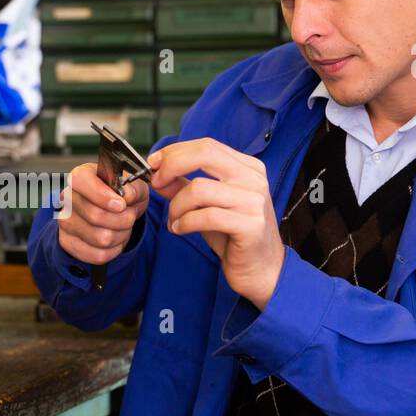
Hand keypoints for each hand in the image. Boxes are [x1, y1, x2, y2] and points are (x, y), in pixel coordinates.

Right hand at [57, 163, 149, 265]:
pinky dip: (114, 250)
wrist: (113, 213)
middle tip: (130, 216)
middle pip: (96, 216)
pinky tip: (115, 239)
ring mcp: (65, 221)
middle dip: (123, 219)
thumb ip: (133, 188)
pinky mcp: (67, 242)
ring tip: (122, 227)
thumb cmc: (120, 196)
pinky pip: (97, 255)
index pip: (81, 181)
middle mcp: (68, 197)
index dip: (102, 196)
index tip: (121, 205)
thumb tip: (127, 195)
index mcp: (80, 176)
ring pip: (100, 238)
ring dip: (121, 235)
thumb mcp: (134, 187)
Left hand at [149, 138, 284, 309]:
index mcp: (247, 168)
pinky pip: (206, 216)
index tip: (153, 164)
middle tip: (156, 183)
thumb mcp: (205, 206)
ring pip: (198, 188)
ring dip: (176, 206)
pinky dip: (184, 222)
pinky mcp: (251, 225)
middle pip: (204, 154)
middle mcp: (254, 179)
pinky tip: (180, 230)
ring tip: (174, 221)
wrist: (262, 269)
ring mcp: (255, 201)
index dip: (174, 152)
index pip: (206, 146)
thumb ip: (183, 186)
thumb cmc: (233, 236)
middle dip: (171, 166)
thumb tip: (156, 171)